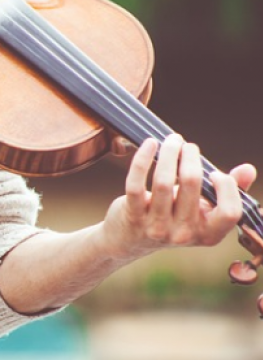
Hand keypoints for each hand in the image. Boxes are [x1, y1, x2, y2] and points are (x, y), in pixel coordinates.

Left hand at [102, 134, 256, 259]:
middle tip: (186, 145)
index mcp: (208, 234)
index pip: (229, 212)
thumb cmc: (173, 217)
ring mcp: (157, 227)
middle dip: (190, 156)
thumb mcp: (202, 210)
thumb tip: (248, 169)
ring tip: (171, 140)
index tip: (214, 172)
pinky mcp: (133, 216)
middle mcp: (183, 233)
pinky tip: (150, 144)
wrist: (131, 239)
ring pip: (163, 181)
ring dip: (169, 153)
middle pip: (192, 184)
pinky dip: (142, 160)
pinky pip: (136, 184)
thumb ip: (228, 191)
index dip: (226, 188)